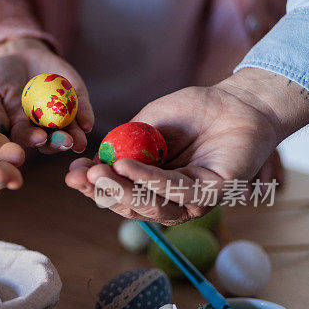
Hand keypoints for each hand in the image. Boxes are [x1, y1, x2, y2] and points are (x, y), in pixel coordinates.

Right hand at [0, 38, 93, 153]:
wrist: (15, 54)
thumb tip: (0, 134)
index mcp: (18, 131)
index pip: (26, 139)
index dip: (33, 139)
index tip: (39, 138)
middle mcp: (41, 127)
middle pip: (51, 139)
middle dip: (58, 141)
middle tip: (66, 141)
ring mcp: (59, 114)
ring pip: (70, 129)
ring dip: (76, 135)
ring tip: (79, 140)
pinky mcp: (74, 98)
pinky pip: (81, 109)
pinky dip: (85, 115)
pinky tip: (87, 123)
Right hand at [65, 69, 288, 223]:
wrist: (236, 100)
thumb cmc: (192, 112)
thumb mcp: (145, 126)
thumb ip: (123, 146)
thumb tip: (90, 164)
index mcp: (152, 186)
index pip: (118, 195)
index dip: (93, 188)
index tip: (71, 176)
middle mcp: (171, 199)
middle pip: (132, 207)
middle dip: (104, 192)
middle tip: (84, 176)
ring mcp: (193, 200)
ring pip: (152, 207)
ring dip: (122, 191)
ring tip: (101, 172)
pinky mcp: (215, 193)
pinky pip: (177, 193)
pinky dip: (148, 180)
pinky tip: (126, 166)